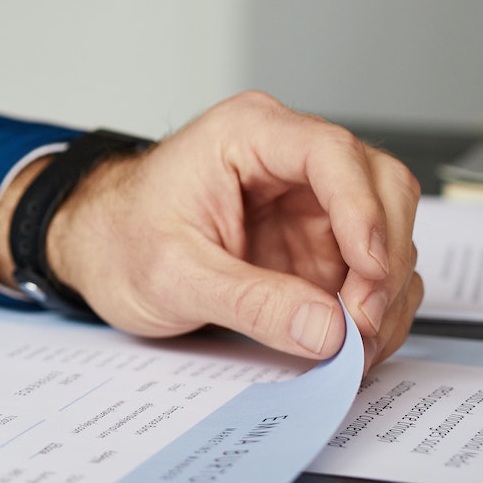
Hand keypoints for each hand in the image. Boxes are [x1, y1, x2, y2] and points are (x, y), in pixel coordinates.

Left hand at [1, 92, 422, 369]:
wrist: (96, 250)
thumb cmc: (119, 239)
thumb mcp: (172, 276)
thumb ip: (251, 302)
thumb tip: (330, 330)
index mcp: (248, 134)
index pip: (333, 155)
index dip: (363, 212)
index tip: (369, 270)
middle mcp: (289, 157)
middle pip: (380, 188)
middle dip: (383, 260)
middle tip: (361, 324)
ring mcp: (309, 200)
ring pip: (386, 231)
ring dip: (384, 292)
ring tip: (353, 347)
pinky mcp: (317, 240)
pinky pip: (370, 268)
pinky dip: (372, 307)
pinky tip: (349, 342)